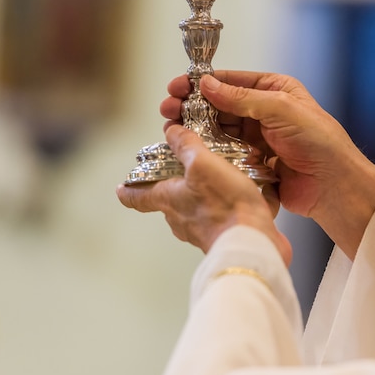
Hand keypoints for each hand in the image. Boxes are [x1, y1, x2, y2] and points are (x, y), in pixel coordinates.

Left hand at [117, 125, 291, 263]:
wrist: (252, 242)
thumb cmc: (225, 205)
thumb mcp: (203, 164)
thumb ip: (186, 146)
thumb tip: (172, 132)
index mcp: (168, 199)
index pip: (138, 197)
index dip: (129, 190)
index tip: (121, 188)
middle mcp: (181, 218)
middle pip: (169, 200)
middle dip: (176, 184)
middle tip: (185, 167)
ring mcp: (202, 230)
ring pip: (196, 207)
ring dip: (205, 193)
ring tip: (222, 175)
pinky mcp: (224, 235)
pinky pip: (221, 215)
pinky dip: (229, 204)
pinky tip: (247, 192)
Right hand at [161, 71, 374, 258]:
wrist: (333, 187)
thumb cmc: (319, 142)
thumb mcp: (281, 109)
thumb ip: (243, 98)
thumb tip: (209, 85)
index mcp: (274, 90)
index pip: (232, 82)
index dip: (203, 83)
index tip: (179, 86)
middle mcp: (262, 112)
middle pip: (219, 105)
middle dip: (192, 106)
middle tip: (168, 108)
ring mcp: (256, 138)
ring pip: (218, 129)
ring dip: (196, 128)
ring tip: (172, 128)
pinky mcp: (250, 161)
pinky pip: (224, 152)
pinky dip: (207, 150)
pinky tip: (190, 148)